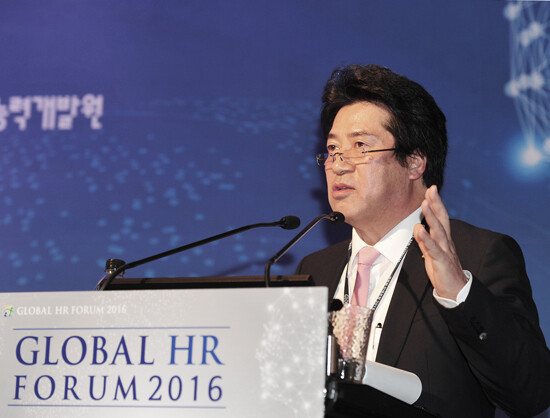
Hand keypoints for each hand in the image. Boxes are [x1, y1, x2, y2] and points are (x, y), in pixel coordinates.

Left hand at [413, 185, 466, 299]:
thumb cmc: (444, 271)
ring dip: (431, 216)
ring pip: (438, 230)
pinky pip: (433, 248)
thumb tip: (418, 228)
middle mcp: (446, 242)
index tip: (432, 189)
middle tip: (432, 189)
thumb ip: (425, 240)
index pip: (441, 218)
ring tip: (425, 203)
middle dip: (436, 203)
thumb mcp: (432, 252)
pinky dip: (426, 238)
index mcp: (444, 239)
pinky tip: (419, 229)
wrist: (455, 290)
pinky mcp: (441, 260)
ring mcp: (445, 250)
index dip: (436, 203)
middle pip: (442, 219)